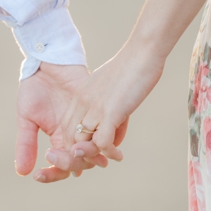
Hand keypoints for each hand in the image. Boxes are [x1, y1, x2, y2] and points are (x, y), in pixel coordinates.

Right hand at [15, 63, 109, 183]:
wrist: (49, 62)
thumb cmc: (35, 88)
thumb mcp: (26, 119)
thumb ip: (26, 145)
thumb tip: (23, 172)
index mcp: (59, 140)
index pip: (61, 166)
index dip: (51, 174)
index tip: (38, 174)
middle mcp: (77, 135)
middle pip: (81, 163)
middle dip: (69, 165)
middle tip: (55, 158)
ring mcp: (91, 122)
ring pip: (96, 150)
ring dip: (88, 156)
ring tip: (77, 153)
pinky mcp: (103, 108)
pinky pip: (111, 129)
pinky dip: (106, 140)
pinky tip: (99, 143)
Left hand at [55, 41, 163, 169]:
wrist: (144, 50)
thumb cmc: (133, 67)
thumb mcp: (111, 89)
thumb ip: (107, 110)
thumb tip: (113, 134)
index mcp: (79, 96)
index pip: (66, 128)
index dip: (74, 144)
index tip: (88, 150)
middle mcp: (82, 103)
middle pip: (69, 140)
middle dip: (80, 155)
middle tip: (97, 160)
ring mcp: (94, 108)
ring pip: (82, 145)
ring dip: (94, 156)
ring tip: (110, 157)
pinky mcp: (110, 112)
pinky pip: (102, 143)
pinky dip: (109, 153)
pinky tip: (118, 155)